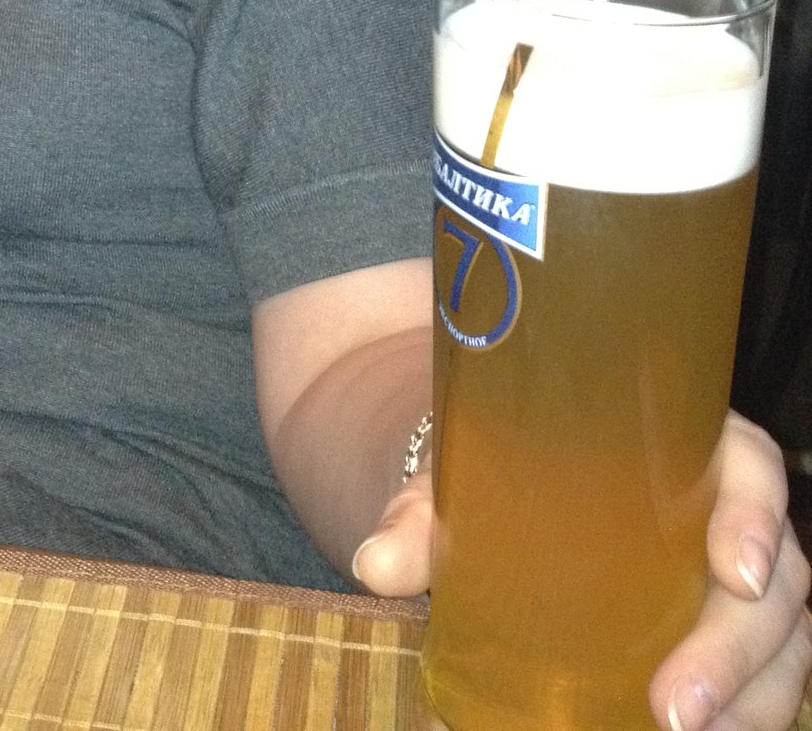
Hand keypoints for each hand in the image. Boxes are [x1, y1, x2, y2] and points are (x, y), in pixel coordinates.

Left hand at [351, 414, 810, 729]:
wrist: (498, 488)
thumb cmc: (497, 468)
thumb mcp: (465, 477)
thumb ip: (423, 516)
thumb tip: (375, 565)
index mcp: (684, 443)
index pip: (753, 468)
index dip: (758, 517)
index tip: (734, 573)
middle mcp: (726, 509)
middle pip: (781, 576)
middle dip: (739, 651)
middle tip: (676, 710)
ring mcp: (733, 580)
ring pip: (784, 642)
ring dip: (751, 699)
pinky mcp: (724, 635)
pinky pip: (765, 681)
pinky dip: (744, 715)